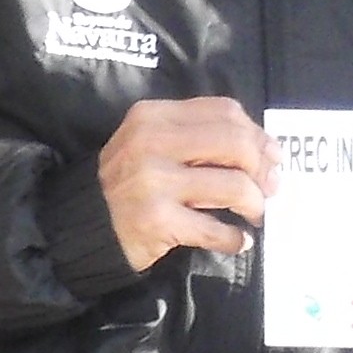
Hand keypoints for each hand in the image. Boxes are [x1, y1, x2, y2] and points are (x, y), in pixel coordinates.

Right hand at [98, 97, 276, 270]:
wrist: (82, 224)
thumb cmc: (127, 181)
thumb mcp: (150, 142)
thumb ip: (196, 136)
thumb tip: (265, 150)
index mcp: (153, 116)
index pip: (224, 112)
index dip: (257, 133)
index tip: (271, 155)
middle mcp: (152, 143)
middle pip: (235, 144)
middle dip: (262, 168)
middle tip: (270, 188)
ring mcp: (154, 183)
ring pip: (233, 186)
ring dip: (255, 204)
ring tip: (254, 214)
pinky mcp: (157, 221)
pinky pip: (215, 230)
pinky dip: (234, 238)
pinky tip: (238, 241)